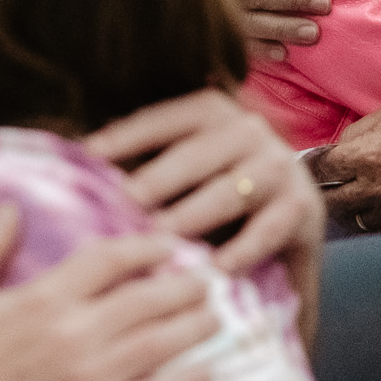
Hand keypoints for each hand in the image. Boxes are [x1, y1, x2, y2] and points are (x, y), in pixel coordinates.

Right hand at [0, 208, 217, 380]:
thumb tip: (10, 207)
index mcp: (42, 298)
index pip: (112, 258)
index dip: (147, 248)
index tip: (168, 246)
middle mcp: (74, 333)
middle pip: (150, 297)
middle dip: (185, 286)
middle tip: (206, 282)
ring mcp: (91, 379)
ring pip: (163, 341)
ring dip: (196, 327)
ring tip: (214, 318)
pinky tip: (205, 372)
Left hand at [87, 90, 325, 341]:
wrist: (289, 223)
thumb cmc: (215, 196)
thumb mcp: (183, 171)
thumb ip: (141, 164)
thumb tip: (76, 161)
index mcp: (214, 112)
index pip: (167, 118)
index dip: (129, 134)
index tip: (90, 154)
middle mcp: (249, 130)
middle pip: (198, 153)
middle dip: (161, 177)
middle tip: (128, 202)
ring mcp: (279, 167)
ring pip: (232, 189)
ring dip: (196, 212)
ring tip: (164, 235)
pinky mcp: (303, 208)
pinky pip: (270, 228)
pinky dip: (245, 248)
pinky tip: (219, 268)